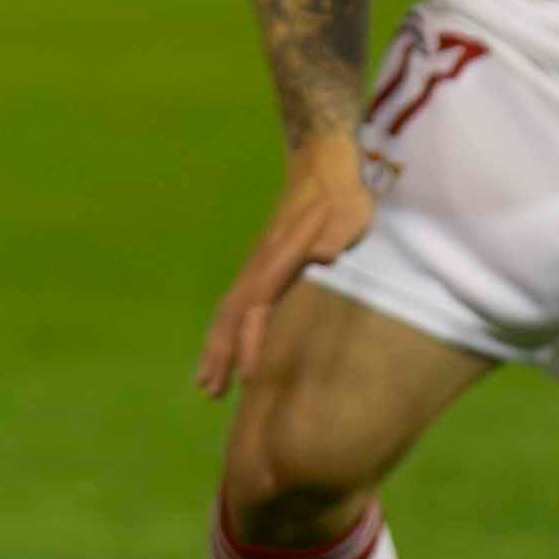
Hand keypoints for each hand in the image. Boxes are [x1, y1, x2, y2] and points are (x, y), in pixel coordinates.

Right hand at [197, 138, 376, 397]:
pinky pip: (236, 306)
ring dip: (215, 348)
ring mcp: (257, 267)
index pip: (257, 307)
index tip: (249, 375)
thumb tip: (327, 256)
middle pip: (229, 315)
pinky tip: (226, 353)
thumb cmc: (342, 195)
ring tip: (207, 386)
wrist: (322, 167)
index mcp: (278, 259)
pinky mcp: (262, 268)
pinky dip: (224, 333)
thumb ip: (338, 232)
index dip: (251, 341)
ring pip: (227, 312)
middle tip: (210, 391)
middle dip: (218, 353)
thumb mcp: (350, 212)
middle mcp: (259, 266)